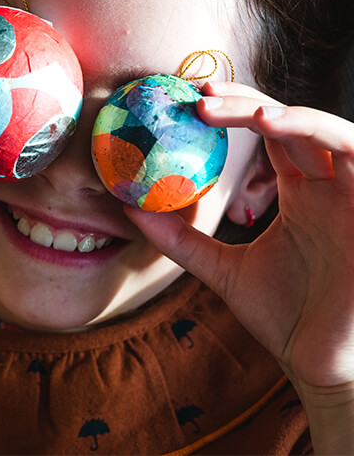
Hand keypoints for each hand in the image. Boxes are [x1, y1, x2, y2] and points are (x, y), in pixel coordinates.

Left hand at [125, 81, 353, 447]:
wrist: (323, 365)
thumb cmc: (286, 316)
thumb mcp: (222, 269)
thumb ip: (181, 239)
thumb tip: (130, 209)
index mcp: (302, 191)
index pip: (271, 131)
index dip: (235, 108)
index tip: (188, 100)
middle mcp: (330, 184)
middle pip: (290, 122)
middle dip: (245, 102)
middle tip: (199, 95)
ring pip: (326, 129)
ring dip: (282, 111)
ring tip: (232, 109)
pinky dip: (318, 131)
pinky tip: (276, 125)